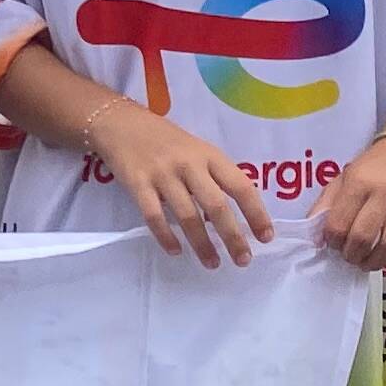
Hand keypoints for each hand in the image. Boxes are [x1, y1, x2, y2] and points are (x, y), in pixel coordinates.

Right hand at [84, 100, 276, 270]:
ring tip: (212, 263)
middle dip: (232, 236)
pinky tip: (176, 251)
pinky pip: (154, 216)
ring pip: (187, 215)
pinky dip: (166, 236)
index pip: (241, 186)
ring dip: (202, 244)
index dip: (256, 213)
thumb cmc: (164, 139)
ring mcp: (162, 174)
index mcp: (209, 155)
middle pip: (216, 205)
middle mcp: (189, 164)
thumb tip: (232, 216)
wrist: (120, 122)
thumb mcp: (196, 149)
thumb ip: (213, 176)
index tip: (266, 237)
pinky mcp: (137, 183)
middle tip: (243, 260)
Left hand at [315, 135, 385, 272]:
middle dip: (353, 255)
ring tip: (369, 262)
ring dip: (377, 262)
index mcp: (360, 182)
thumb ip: (327, 204)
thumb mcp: (345, 177)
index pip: (340, 223)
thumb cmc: (375, 167)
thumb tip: (316, 237)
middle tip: (351, 257)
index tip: (334, 245)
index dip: (333, 241)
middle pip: (365, 237)